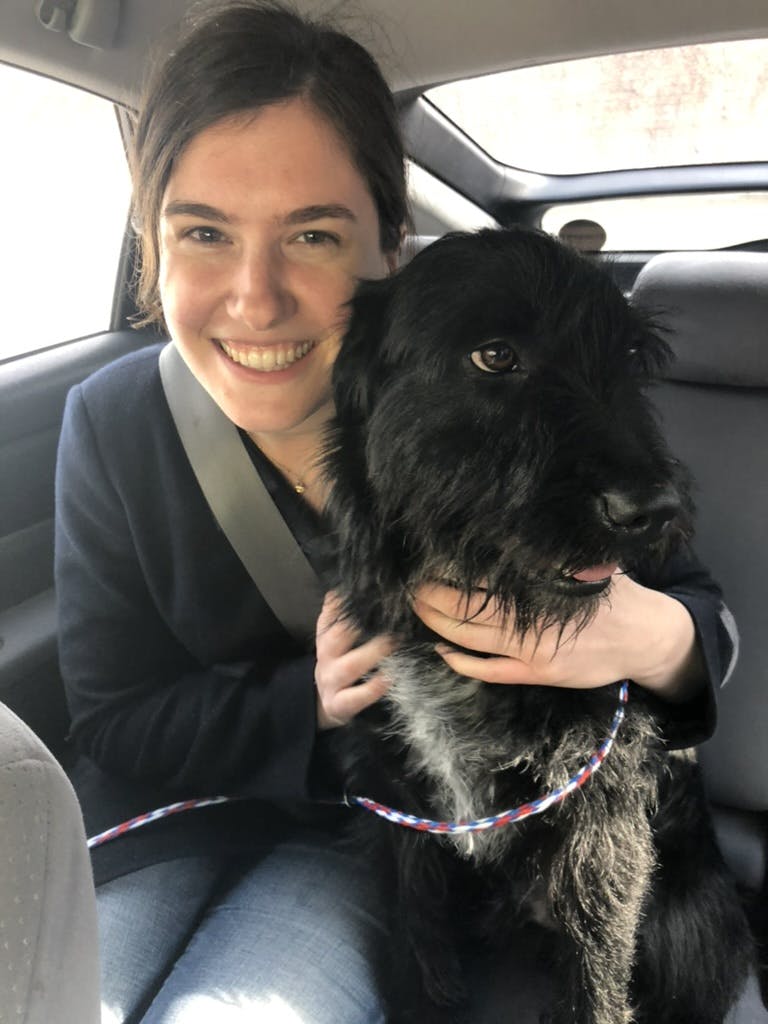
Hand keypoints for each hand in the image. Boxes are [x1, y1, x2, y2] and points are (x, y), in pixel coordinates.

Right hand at [315, 592, 394, 728]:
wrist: (326, 705)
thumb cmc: (340, 666)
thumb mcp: (336, 640)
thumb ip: (341, 614)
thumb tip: (349, 584)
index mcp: (326, 638)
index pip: (330, 616)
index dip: (344, 603)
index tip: (366, 591)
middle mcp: (325, 658)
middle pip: (337, 637)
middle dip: (360, 625)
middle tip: (390, 614)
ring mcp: (331, 683)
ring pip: (349, 667)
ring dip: (373, 653)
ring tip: (394, 642)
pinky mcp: (339, 705)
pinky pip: (355, 697)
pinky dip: (372, 689)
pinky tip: (388, 678)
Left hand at [411, 573, 703, 701]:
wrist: (644, 637)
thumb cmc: (613, 593)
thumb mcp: (586, 564)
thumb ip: (551, 555)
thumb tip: (513, 536)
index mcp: (543, 589)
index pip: (484, 578)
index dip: (450, 571)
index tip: (426, 559)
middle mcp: (533, 622)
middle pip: (468, 608)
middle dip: (433, 596)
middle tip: (409, 583)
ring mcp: (533, 652)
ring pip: (472, 640)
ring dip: (438, 624)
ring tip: (415, 608)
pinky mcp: (537, 674)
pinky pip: (491, 671)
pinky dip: (462, 661)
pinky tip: (441, 649)